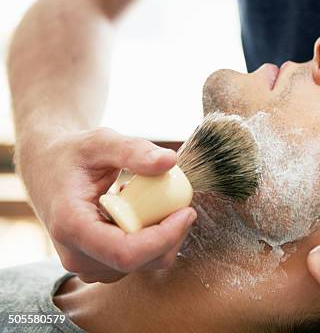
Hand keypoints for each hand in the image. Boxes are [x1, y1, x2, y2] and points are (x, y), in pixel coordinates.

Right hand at [18, 128, 196, 282]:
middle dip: (171, 235)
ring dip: (161, 236)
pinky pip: (138, 261)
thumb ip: (134, 150)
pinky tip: (140, 213)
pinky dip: (151, 239)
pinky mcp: (97, 265)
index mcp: (71, 226)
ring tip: (146, 201)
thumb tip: (170, 161)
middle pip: (140, 262)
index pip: (126, 253)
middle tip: (180, 202)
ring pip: (143, 265)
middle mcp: (75, 255)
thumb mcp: (100, 141)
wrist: (47, 168)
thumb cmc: (72, 154)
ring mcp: (86, 264)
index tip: (186, 212)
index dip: (164, 238)